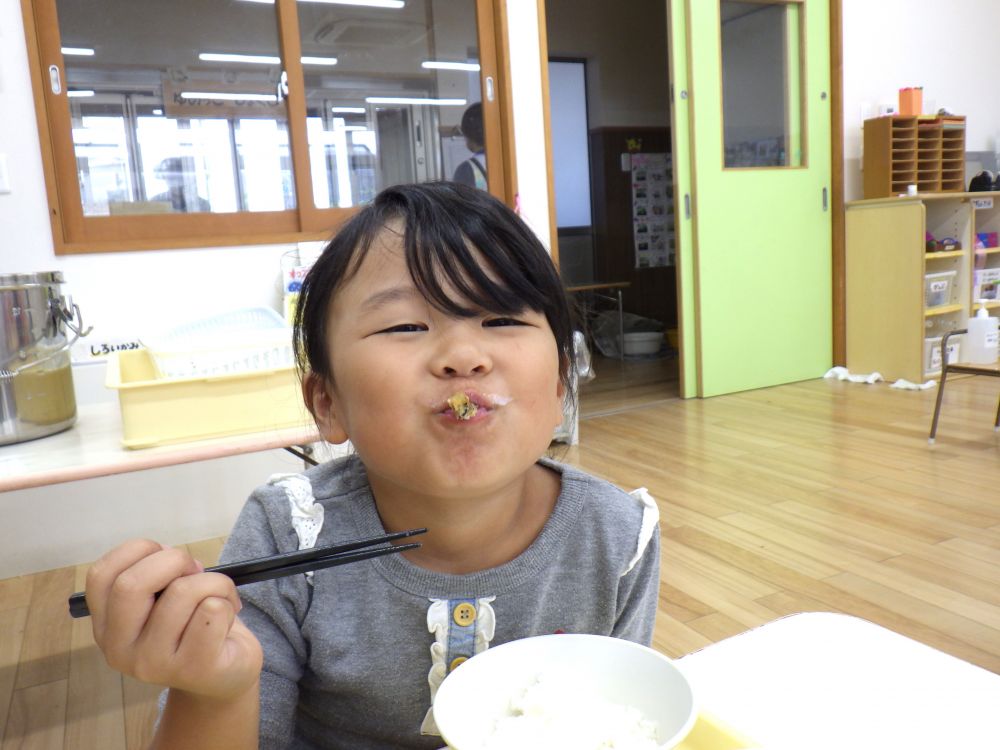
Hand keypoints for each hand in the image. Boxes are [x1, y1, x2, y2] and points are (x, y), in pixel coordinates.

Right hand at [86, 539, 262, 700]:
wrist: (222, 678)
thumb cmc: (192, 628)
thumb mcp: (163, 600)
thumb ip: (158, 576)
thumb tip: (171, 555)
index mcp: (106, 626)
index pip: (101, 574)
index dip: (139, 550)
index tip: (166, 555)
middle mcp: (120, 649)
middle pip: (131, 584)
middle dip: (174, 560)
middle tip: (195, 571)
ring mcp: (154, 663)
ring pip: (183, 592)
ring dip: (214, 581)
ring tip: (220, 597)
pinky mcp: (193, 668)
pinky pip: (213, 610)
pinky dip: (228, 602)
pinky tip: (227, 618)